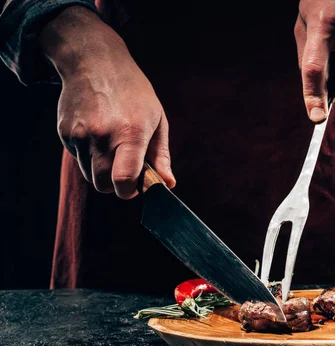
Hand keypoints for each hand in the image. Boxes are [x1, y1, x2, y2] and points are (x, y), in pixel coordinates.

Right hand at [40, 6, 175, 198]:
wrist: (95, 62)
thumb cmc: (133, 93)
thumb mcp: (157, 120)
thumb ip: (161, 156)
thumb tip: (167, 184)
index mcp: (130, 133)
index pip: (123, 181)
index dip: (130, 191)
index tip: (136, 185)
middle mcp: (102, 136)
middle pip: (104, 185)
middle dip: (116, 184)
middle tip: (126, 167)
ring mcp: (80, 135)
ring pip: (89, 175)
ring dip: (102, 171)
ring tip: (113, 147)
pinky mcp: (64, 133)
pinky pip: (78, 160)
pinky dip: (89, 157)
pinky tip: (98, 135)